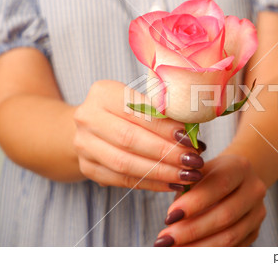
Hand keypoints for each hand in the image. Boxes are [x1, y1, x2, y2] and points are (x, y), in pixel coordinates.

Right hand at [73, 80, 205, 191]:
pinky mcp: (88, 168)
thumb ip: (161, 111)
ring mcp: (84, 145)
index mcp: (103, 93)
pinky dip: (151, 184)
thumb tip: (192, 130)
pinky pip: (123, 180)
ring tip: (188, 175)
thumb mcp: (140, 100)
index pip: (137, 112)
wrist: (92, 125)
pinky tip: (172, 184)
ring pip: (125, 163)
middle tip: (193, 160)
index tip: (189, 138)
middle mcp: (88, 118)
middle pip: (130, 139)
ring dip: (161, 172)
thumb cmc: (126, 110)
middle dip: (166, 152)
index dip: (164, 127)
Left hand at [154, 155, 266, 245]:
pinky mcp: (255, 232)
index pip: (219, 185)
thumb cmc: (209, 176)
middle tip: (165, 239)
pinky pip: (232, 248)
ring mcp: (257, 213)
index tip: (169, 217)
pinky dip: (209, 252)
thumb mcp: (198, 172)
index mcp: (240, 167)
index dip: (194, 203)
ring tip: (172, 250)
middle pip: (225, 215)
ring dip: (198, 247)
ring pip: (230, 236)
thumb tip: (171, 218)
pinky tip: (187, 252)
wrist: (235, 181)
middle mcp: (254, 189)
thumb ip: (187, 187)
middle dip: (191, 230)